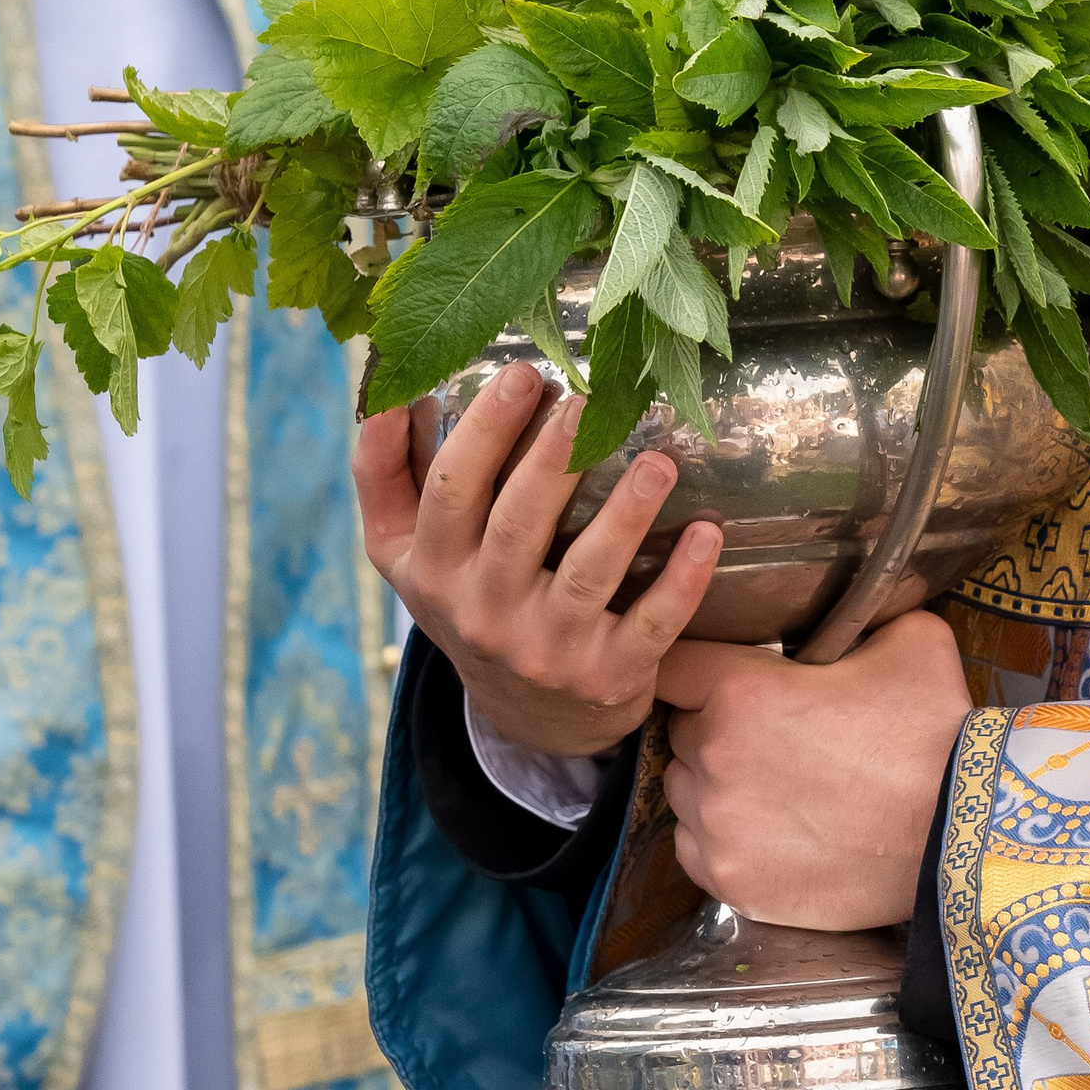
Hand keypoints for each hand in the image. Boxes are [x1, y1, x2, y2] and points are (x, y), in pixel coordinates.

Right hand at [353, 361, 721, 757]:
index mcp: (433, 570)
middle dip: (552, 459)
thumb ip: (383, 474)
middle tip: (587, 400)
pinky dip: (682, 580)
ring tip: (658, 462)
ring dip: (624, 514)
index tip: (523, 374)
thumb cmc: (467, 598)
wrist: (525, 715)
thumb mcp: (405, 552)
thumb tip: (384, 392)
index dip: (484, 431)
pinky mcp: (607, 675)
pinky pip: (650, 625)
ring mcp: (547, 649)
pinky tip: (706, 531)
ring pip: (586, 573)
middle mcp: (484, 613)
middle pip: (517, 525)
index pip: (449, 493)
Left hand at [655, 614, 971, 929]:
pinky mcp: (734, 883)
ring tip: (773, 789)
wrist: (961, 836)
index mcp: (742, 692)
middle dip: (716, 730)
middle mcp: (715, 759)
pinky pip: (697, 851)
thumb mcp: (911, 643)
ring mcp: (719, 828)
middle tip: (771, 739)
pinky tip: (769, 832)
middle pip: (682, 733)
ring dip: (714, 787)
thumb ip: (865, 620)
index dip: (697, 669)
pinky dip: (721, 840)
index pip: (675, 666)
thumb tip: (863, 616)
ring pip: (684, 794)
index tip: (716, 679)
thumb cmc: (936, 738)